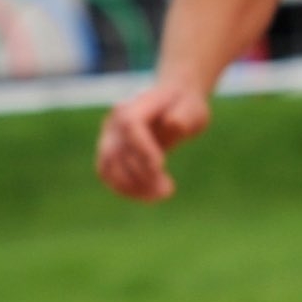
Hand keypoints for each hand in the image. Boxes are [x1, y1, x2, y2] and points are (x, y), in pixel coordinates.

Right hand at [95, 82, 210, 201]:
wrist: (173, 105)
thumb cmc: (186, 106)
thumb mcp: (193, 108)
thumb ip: (184, 116)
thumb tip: (173, 124)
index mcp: (135, 105)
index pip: (130, 125)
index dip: (142, 148)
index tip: (161, 166)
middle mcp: (115, 120)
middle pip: (117, 151)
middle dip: (142, 175)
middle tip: (169, 190)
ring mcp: (108, 137)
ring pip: (108, 167)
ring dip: (132, 187)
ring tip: (161, 194)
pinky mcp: (108, 152)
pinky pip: (108, 175)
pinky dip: (125, 189)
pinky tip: (149, 196)